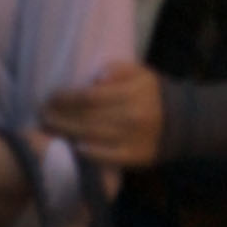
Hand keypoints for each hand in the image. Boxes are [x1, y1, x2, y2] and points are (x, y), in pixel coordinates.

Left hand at [47, 61, 167, 170]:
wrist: (184, 122)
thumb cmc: (154, 95)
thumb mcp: (141, 74)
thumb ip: (118, 70)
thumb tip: (95, 77)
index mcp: (132, 93)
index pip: (90, 96)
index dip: (66, 97)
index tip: (50, 97)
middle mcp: (131, 116)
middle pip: (87, 117)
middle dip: (60, 116)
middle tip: (42, 114)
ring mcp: (132, 138)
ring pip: (92, 135)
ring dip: (67, 132)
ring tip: (49, 128)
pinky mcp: (134, 156)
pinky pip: (107, 156)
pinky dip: (89, 152)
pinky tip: (74, 147)